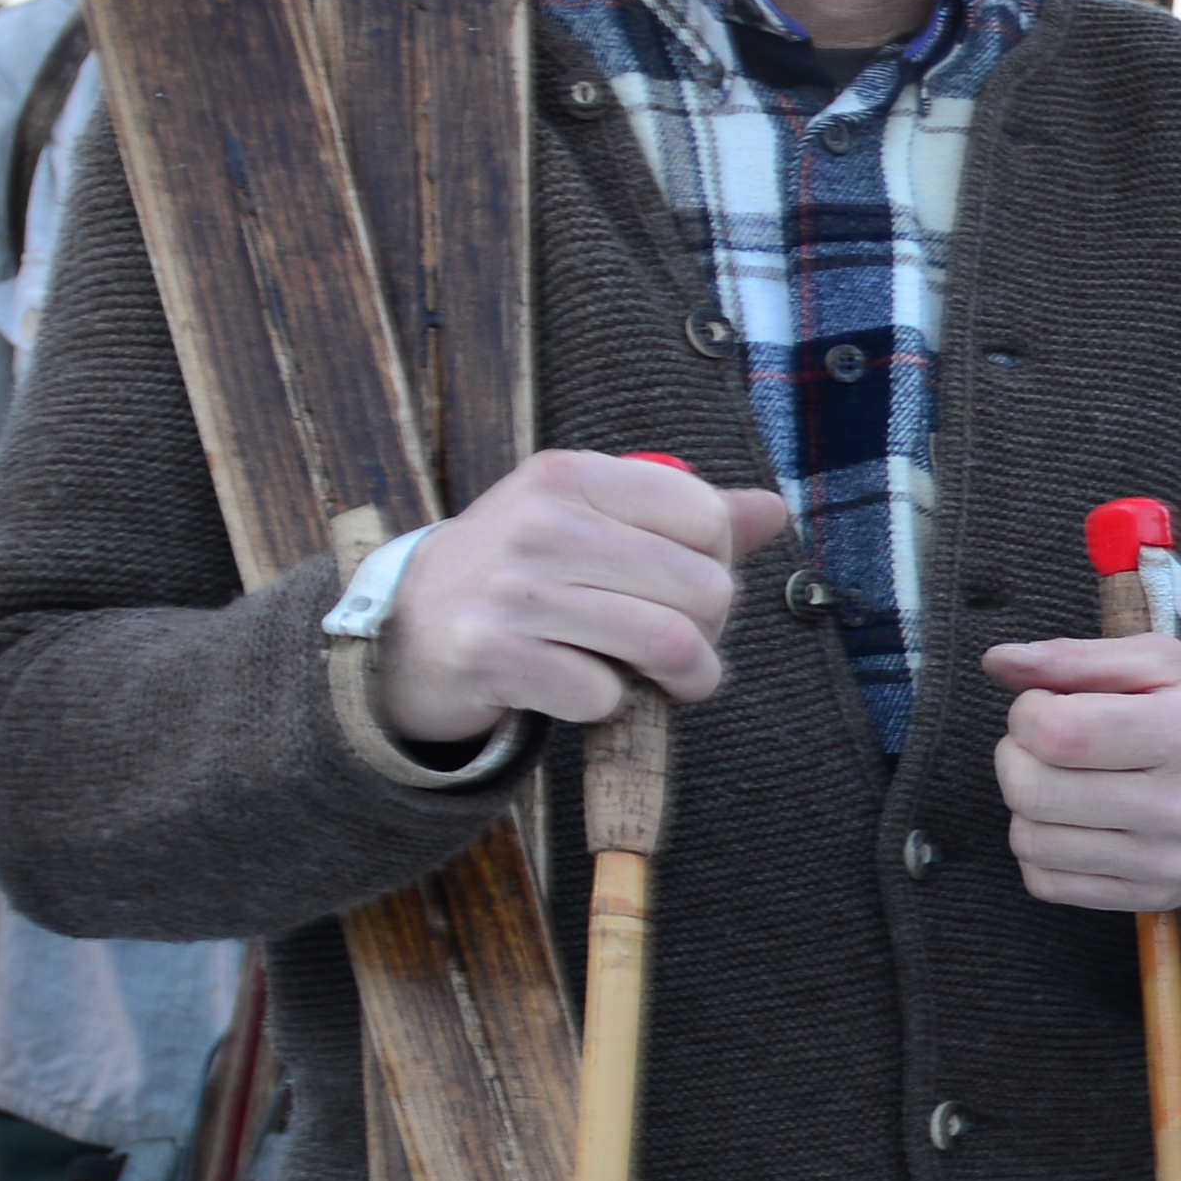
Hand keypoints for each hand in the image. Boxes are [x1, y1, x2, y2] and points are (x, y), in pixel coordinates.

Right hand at [368, 451, 787, 745]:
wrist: (408, 630)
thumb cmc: (520, 574)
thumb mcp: (587, 521)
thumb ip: (681, 516)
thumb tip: (772, 510)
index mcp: (569, 474)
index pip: (705, 516)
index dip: (718, 564)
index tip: (688, 588)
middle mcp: (539, 522)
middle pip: (703, 589)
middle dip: (709, 635)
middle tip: (684, 651)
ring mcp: (512, 590)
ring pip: (667, 645)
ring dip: (681, 679)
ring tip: (664, 682)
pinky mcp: (492, 655)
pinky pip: (603, 696)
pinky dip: (607, 706)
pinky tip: (579, 686)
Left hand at [978, 627, 1180, 914]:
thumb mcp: (1167, 666)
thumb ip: (1078, 657)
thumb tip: (997, 661)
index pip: (1057, 732)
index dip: (1027, 712)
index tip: (1048, 704)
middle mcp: (1177, 808)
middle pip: (1032, 788)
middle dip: (1014, 754)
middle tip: (1043, 741)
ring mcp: (1163, 863)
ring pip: (1030, 839)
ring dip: (1025, 802)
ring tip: (1059, 779)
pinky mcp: (1149, 899)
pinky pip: (1046, 883)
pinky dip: (1039, 848)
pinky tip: (1068, 821)